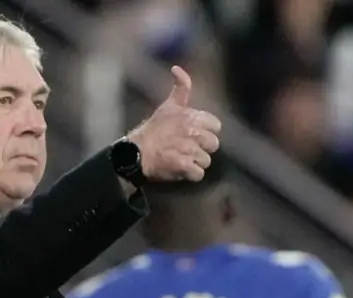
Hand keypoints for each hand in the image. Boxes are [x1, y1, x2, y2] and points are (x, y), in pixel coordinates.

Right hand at [128, 66, 221, 181]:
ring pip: (206, 160)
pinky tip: (180, 169)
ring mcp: (188, 150)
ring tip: (180, 158)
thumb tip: (177, 68)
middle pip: (213, 145)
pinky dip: (190, 174)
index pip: (216, 126)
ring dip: (195, 162)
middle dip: (202, 149)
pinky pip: (198, 174)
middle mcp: (192, 132)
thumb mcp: (168, 105)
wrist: (135, 152)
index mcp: (191, 117)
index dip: (206, 132)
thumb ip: (180, 88)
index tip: (193, 135)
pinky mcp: (182, 166)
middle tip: (186, 149)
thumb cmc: (153, 130)